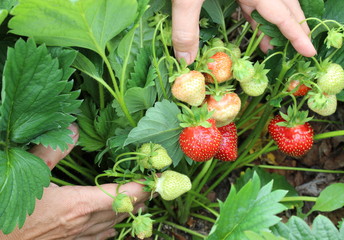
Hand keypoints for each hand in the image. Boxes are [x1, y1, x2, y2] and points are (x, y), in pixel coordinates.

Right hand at [0, 124, 149, 239]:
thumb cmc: (9, 210)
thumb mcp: (30, 174)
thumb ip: (53, 150)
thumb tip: (75, 129)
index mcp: (79, 205)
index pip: (123, 196)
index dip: (143, 188)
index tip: (158, 179)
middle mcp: (84, 224)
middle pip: (124, 211)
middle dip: (141, 199)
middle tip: (154, 186)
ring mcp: (77, 238)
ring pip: (114, 226)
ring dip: (129, 213)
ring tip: (142, 203)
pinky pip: (99, 239)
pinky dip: (112, 230)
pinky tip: (114, 227)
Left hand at [171, 0, 316, 64]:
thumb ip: (186, 27)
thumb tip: (186, 59)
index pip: (282, 14)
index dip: (296, 34)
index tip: (310, 51)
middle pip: (286, 5)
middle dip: (293, 27)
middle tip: (300, 46)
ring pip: (273, 0)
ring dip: (275, 22)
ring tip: (272, 42)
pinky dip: (258, 12)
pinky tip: (256, 22)